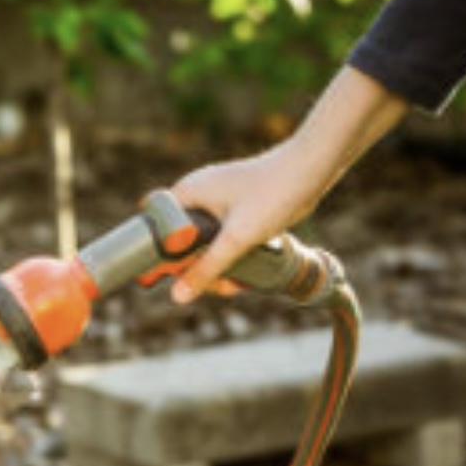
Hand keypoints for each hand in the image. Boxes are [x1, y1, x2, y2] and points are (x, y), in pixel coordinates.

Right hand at [169, 146, 324, 302]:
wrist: (311, 169)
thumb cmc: (272, 194)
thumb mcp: (236, 238)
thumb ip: (207, 268)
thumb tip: (178, 296)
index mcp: (186, 192)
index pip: (154, 226)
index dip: (158, 254)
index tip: (170, 276)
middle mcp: (197, 194)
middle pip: (179, 240)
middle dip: (194, 266)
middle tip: (212, 285)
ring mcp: (218, 200)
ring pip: (203, 241)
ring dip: (215, 264)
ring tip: (234, 282)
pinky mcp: (237, 207)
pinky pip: (222, 236)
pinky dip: (230, 253)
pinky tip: (245, 268)